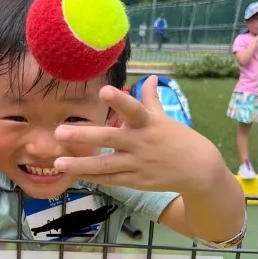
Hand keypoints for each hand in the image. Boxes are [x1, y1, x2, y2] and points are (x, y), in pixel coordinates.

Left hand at [53, 81, 225, 193]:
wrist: (199, 170)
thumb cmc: (180, 140)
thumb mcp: (165, 119)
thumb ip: (151, 99)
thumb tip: (150, 77)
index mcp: (148, 123)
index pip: (133, 109)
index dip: (119, 100)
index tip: (105, 91)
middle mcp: (141, 143)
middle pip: (110, 139)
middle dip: (85, 135)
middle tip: (60, 132)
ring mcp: (138, 164)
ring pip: (105, 165)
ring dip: (81, 163)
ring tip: (58, 161)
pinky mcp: (137, 181)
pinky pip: (111, 179)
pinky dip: (93, 177)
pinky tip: (74, 173)